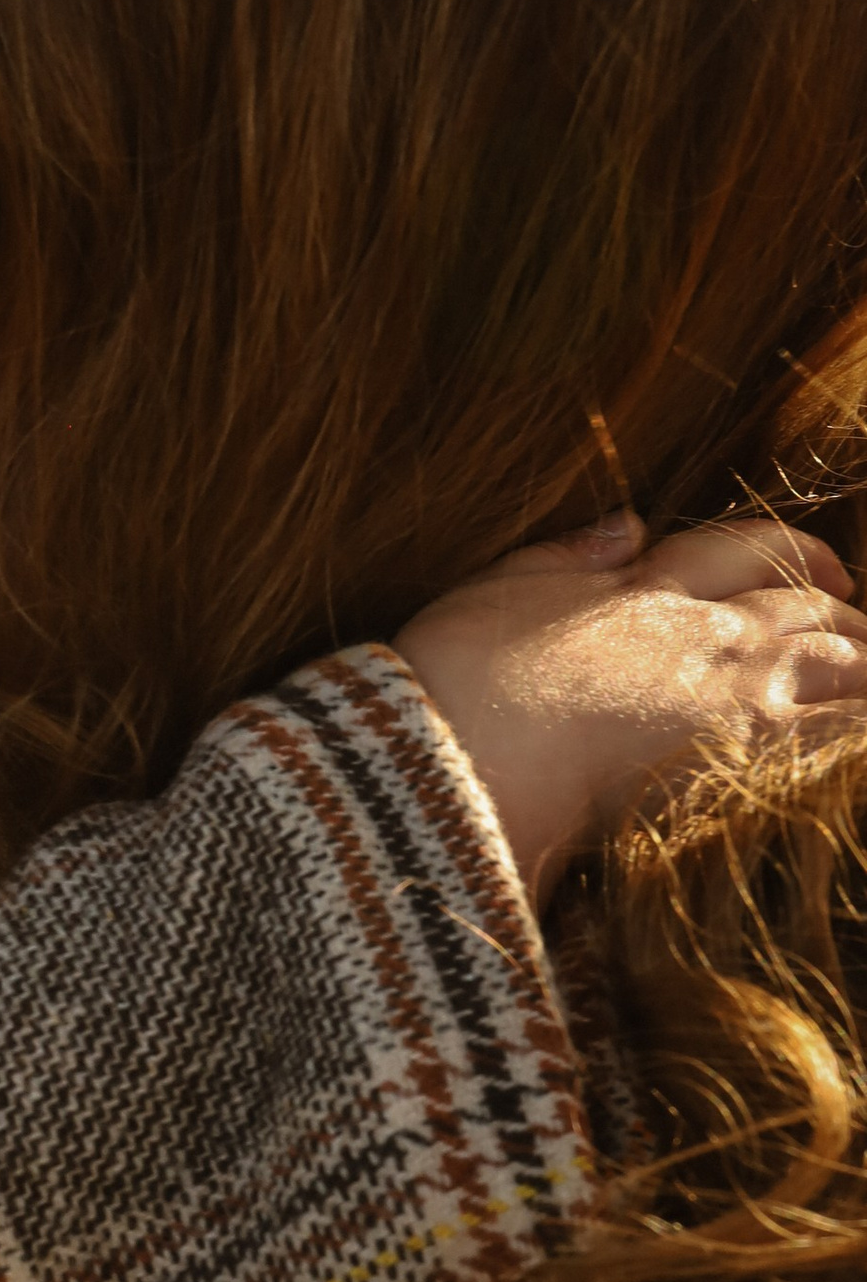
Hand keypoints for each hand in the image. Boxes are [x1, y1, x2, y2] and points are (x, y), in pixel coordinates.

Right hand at [392, 514, 866, 899]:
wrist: (456, 752)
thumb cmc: (456, 678)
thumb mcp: (498, 589)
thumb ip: (568, 555)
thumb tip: (625, 524)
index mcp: (647, 587)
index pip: (745, 551)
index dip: (793, 556)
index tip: (822, 572)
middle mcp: (709, 631)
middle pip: (809, 605)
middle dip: (842, 618)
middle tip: (857, 638)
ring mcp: (741, 693)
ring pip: (846, 661)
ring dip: (863, 668)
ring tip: (864, 685)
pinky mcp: (757, 757)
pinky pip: (851, 734)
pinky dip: (861, 729)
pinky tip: (859, 747)